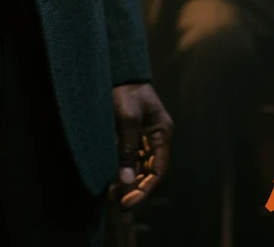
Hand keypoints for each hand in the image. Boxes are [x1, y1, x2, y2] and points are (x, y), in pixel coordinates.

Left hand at [111, 82, 171, 208]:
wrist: (118, 71)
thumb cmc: (126, 90)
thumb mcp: (127, 116)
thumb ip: (128, 147)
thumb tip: (127, 179)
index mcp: (162, 133)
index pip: (159, 170)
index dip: (146, 189)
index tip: (129, 202)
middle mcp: (157, 140)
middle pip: (151, 173)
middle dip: (136, 191)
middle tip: (118, 203)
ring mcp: (146, 139)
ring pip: (142, 170)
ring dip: (129, 185)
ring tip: (111, 196)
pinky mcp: (133, 138)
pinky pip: (132, 161)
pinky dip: (123, 173)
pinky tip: (111, 182)